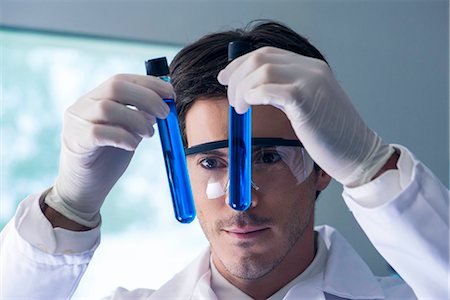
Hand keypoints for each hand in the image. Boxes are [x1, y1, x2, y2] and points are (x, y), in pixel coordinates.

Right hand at [45, 74, 171, 226]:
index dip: (150, 83)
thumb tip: (164, 103)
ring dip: (137, 120)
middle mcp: (83, 104)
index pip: (123, 79)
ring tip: (149, 134)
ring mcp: (76, 121)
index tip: (171, 94)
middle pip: (115, 86)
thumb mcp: (129, 131)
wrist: (83, 187)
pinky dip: (122, 136)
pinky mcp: (75, 141)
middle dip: (147, 97)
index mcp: (97, 97)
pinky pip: (99, 132)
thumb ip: (141, 116)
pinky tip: (132, 145)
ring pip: (108, 108)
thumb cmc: (108, 157)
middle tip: (165, 114)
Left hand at [218, 47, 393, 186]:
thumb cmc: (331, 136)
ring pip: (262, 70)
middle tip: (231, 97)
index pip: (266, 54)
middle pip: (260, 58)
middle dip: (236, 75)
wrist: (358, 153)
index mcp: (311, 68)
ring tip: (240, 108)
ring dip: (242, 89)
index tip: (225, 78)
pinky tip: (248, 106)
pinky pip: (270, 88)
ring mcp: (311, 82)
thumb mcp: (308, 106)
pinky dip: (253, 95)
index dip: (240, 64)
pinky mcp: (306, 101)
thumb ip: (286, 93)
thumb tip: (255, 92)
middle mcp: (311, 69)